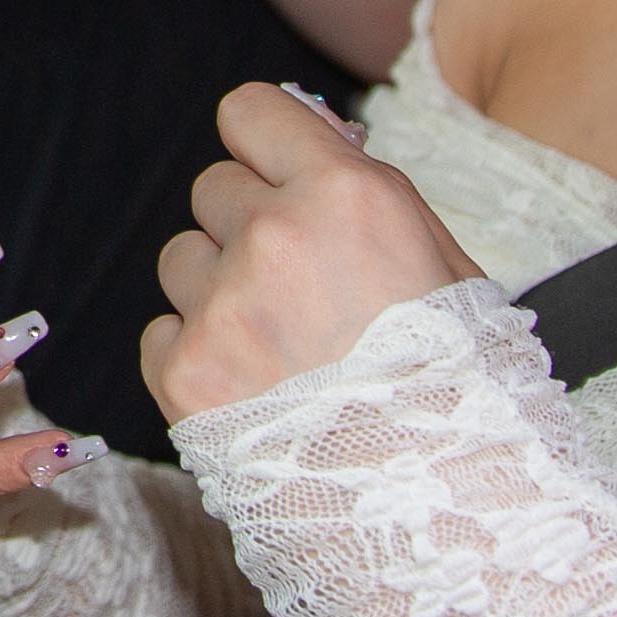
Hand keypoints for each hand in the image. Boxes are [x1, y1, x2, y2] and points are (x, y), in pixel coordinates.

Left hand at [141, 83, 478, 422]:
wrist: (438, 505)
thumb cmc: (455, 384)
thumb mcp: (445, 262)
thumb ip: (369, 187)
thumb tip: (313, 131)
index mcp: (346, 195)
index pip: (249, 112)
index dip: (264, 148)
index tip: (276, 178)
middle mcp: (274, 236)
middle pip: (213, 189)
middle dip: (247, 228)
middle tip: (300, 293)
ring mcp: (221, 306)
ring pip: (182, 260)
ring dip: (218, 293)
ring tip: (280, 349)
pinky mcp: (182, 373)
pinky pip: (161, 334)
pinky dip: (195, 358)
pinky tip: (253, 390)